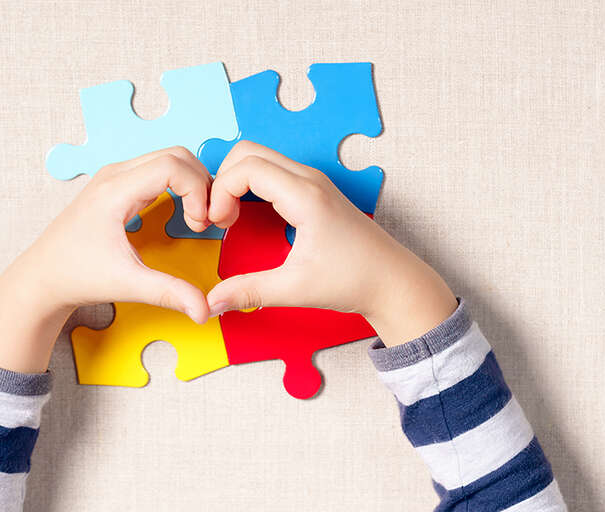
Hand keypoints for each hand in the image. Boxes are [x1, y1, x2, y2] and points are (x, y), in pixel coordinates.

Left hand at [0, 147, 212, 371]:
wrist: (43, 277)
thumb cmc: (76, 276)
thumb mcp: (126, 284)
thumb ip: (168, 293)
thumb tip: (204, 310)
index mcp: (115, 191)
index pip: (172, 165)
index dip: (197, 190)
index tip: (200, 222)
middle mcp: (115, 175)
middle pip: (176, 155)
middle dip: (201, 182)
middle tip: (205, 218)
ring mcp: (116, 177)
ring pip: (170, 158)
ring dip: (193, 182)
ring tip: (196, 218)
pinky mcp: (119, 185)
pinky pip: (160, 170)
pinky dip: (181, 185)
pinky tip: (183, 213)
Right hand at [206, 141, 457, 346]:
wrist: (393, 282)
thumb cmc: (355, 280)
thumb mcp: (295, 289)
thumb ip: (248, 292)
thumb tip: (210, 303)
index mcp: (305, 195)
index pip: (246, 167)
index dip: (219, 191)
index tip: (217, 223)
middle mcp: (309, 179)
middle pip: (248, 151)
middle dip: (223, 179)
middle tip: (220, 218)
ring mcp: (314, 181)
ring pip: (260, 158)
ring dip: (236, 181)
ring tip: (232, 218)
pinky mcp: (315, 190)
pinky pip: (273, 171)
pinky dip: (251, 185)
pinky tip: (250, 215)